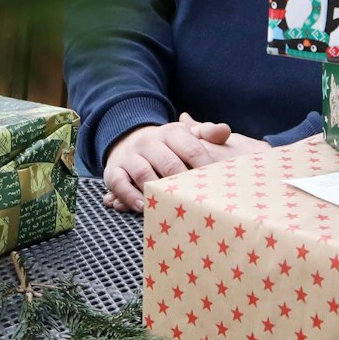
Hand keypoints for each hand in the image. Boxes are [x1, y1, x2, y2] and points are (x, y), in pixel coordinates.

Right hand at [101, 117, 268, 210]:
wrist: (129, 140)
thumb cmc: (166, 145)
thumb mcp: (186, 135)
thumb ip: (207, 133)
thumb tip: (225, 131)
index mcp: (171, 132)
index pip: (191, 148)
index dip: (205, 167)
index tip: (218, 185)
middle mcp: (149, 141)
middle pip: (169, 164)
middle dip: (184, 184)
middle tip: (198, 203)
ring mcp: (130, 156)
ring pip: (143, 174)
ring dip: (156, 192)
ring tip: (171, 207)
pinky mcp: (113, 170)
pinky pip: (119, 183)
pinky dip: (130, 196)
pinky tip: (144, 207)